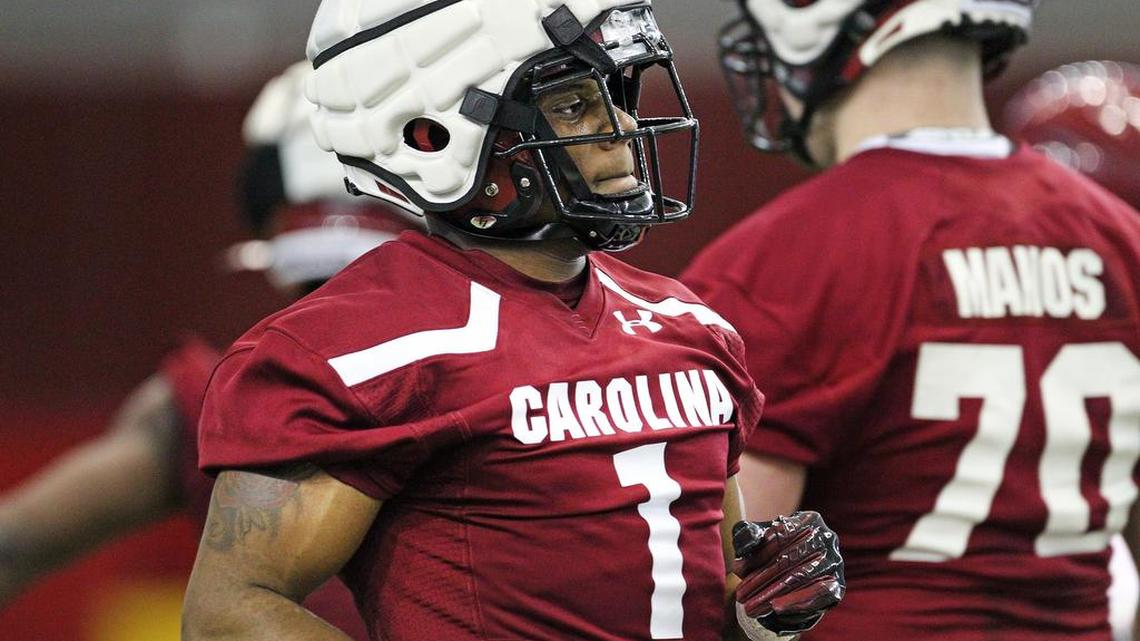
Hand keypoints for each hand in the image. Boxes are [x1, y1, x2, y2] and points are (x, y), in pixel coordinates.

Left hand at [732, 511, 844, 638]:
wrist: (793, 571)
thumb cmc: (770, 549)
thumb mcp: (755, 538)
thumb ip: (746, 535)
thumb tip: (746, 547)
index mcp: (808, 519)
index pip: (782, 535)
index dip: (759, 553)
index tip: (737, 569)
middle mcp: (827, 538)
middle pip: (790, 559)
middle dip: (762, 578)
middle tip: (740, 596)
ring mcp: (834, 562)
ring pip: (802, 577)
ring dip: (774, 593)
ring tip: (752, 607)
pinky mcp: (838, 585)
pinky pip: (818, 594)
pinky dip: (797, 601)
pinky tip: (776, 608)